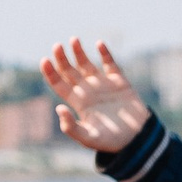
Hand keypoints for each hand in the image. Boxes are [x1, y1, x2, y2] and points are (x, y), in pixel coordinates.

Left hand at [39, 39, 151, 153]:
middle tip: (56, 46)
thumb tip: (59, 108)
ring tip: (73, 40)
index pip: (59, 84)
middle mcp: (88, 91)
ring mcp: (103, 85)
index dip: (50, 73)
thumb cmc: (111, 142)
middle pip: (69, 71)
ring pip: (86, 64)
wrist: (137, 139)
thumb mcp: (88, 138)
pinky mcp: (119, 82)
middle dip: (62, 58)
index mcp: (78, 103)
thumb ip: (71, 127)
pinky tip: (99, 44)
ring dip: (79, 52)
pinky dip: (105, 53)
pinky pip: (110, 64)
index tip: (44, 60)